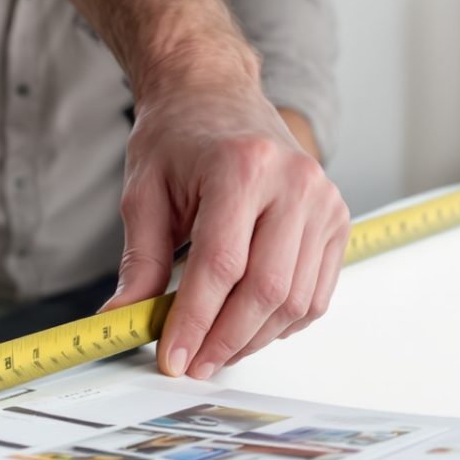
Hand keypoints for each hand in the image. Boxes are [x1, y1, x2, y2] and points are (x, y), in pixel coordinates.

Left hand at [104, 49, 349, 378]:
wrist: (216, 95)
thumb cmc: (179, 137)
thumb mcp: (143, 193)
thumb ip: (140, 262)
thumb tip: (123, 319)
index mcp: (241, 167)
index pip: (221, 267)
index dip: (196, 322)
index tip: (173, 357)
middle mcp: (293, 182)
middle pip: (267, 290)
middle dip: (225, 340)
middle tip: (193, 364)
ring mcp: (323, 201)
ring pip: (296, 300)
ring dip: (254, 338)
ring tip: (216, 350)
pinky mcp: (337, 219)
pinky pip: (317, 293)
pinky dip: (284, 322)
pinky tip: (250, 327)